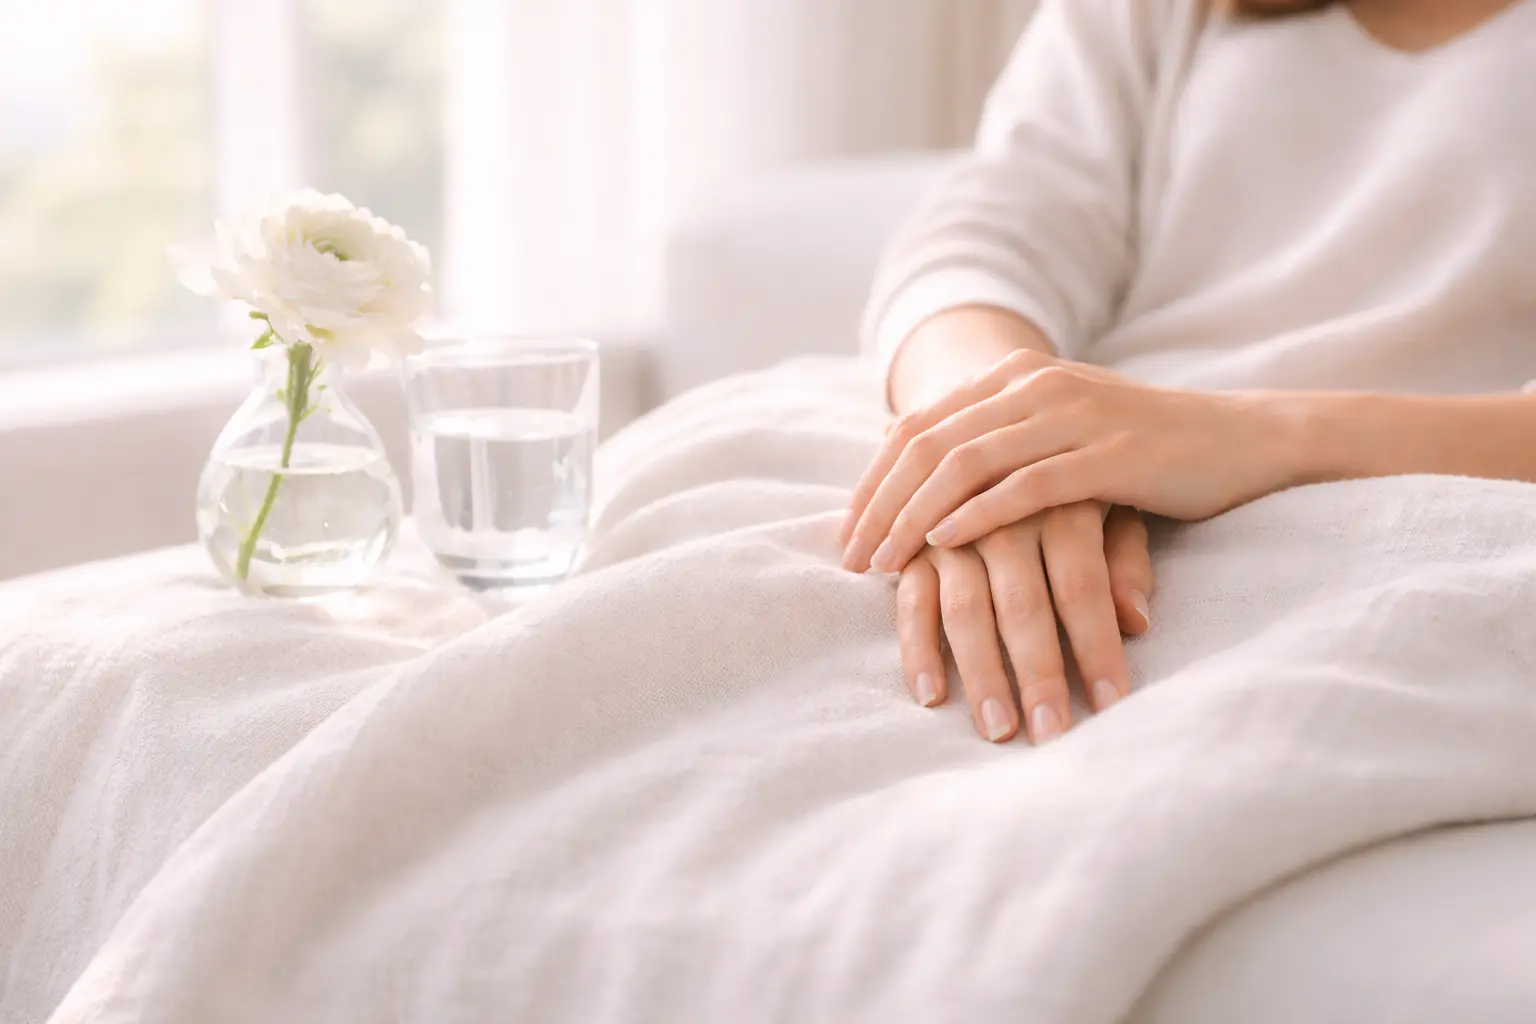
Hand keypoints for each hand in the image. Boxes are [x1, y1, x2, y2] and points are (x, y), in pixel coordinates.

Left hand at [843, 351, 1293, 573]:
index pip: (916, 426)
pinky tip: (945, 545)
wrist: (1243, 440)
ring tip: (883, 562)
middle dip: (880, 505)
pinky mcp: (1111, 455)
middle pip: (928, 444)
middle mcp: (1035, 385)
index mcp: (1015, 377)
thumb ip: (996, 447)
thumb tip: (920, 485)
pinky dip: (979, 515)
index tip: (844, 534)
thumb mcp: (1059, 436)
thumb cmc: (1143, 451)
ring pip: (966, 463)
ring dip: (915, 517)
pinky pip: (1028, 486)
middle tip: (849, 558)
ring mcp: (1073, 416)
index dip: (872, 481)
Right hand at [897, 503, 1152, 743]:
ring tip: (999, 730)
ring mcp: (950, 533)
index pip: (1081, 584)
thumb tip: (1137, 621)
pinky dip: (918, 650)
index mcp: (1060, 503)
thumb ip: (1125, 559)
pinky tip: (932, 697)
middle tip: (1051, 733)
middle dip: (1038, 673)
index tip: (1112, 704)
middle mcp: (1002, 518)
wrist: (988, 435)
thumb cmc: (1069, 484)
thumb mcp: (1109, 506)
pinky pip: (910, 603)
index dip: (1096, 645)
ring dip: (981, 673)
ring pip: (965, 609)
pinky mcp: (911, 549)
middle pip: (1022, 604)